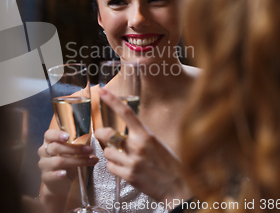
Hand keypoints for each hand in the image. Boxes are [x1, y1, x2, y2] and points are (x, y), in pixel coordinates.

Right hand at [38, 129, 97, 197]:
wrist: (59, 185)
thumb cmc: (66, 165)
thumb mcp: (72, 154)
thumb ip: (77, 147)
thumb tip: (89, 139)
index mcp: (49, 143)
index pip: (49, 135)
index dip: (57, 135)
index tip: (68, 136)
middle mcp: (43, 152)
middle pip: (56, 147)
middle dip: (74, 148)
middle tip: (89, 150)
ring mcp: (44, 165)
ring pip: (59, 161)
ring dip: (76, 161)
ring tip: (90, 161)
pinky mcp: (46, 177)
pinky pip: (52, 175)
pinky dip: (59, 174)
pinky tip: (65, 173)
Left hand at [95, 88, 192, 203]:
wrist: (179, 188)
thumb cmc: (170, 165)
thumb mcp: (158, 144)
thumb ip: (141, 137)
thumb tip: (126, 133)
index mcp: (147, 135)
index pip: (126, 113)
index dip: (112, 100)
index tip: (102, 90)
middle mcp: (138, 146)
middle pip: (108, 134)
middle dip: (101, 133)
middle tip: (101, 134)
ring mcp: (132, 162)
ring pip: (107, 152)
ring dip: (111, 154)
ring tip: (122, 157)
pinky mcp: (129, 176)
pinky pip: (110, 167)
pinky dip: (114, 167)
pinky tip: (124, 168)